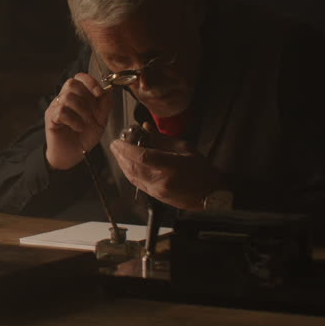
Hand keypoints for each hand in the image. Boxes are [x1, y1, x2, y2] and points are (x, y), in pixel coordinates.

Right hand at [44, 73, 113, 169]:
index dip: (90, 81)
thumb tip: (108, 90)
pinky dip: (74, 120)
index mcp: (76, 96)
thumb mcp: (101, 119)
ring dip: (82, 110)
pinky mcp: (51, 119)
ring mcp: (55, 108)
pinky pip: (61, 111)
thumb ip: (105, 104)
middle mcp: (64, 98)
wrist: (73, 155)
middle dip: (87, 98)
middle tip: (92, 114)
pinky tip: (78, 128)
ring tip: (86, 123)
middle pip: (71, 83)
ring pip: (67, 97)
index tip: (99, 94)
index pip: (79, 77)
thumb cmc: (85, 136)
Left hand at [109, 125, 223, 210]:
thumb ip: (162, 139)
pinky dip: (129, 173)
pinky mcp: (155, 197)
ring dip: (122, 164)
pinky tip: (126, 165)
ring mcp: (157, 190)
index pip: (142, 157)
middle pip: (133, 167)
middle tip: (114, 145)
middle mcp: (161, 180)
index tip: (118, 141)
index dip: (126, 148)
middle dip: (120, 155)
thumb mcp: (184, 148)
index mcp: (171, 166)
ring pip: (132, 176)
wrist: (210, 194)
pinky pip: (137, 183)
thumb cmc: (200, 169)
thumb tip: (145, 128)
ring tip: (117, 153)